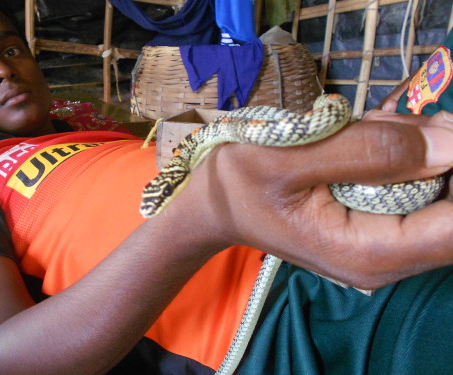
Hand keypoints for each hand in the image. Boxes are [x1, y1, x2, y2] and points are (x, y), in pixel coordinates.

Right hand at [171, 110, 452, 289]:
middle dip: (439, 154)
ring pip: (442, 194)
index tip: (436, 130)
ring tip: (367, 129)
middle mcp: (385, 259)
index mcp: (366, 253)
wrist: (215, 205)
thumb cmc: (238, 183)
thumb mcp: (288, 156)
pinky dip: (407, 154)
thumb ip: (366, 151)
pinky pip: (420, 189)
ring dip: (421, 149)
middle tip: (388, 122)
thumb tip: (451, 145)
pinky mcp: (378, 227)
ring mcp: (384, 245)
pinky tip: (366, 140)